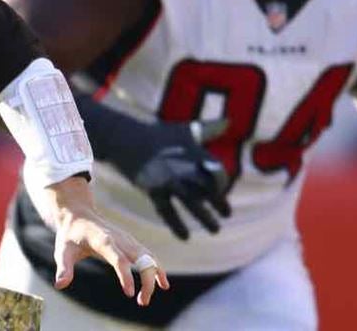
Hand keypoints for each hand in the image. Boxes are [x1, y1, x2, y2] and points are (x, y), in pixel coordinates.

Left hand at [47, 176, 169, 305]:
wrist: (78, 214)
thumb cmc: (70, 235)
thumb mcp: (62, 251)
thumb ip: (64, 268)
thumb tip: (59, 285)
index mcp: (102, 239)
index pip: (118, 258)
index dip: (125, 275)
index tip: (130, 293)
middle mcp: (120, 239)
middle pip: (141, 260)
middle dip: (146, 281)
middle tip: (142, 302)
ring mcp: (128, 239)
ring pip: (149, 258)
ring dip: (154, 278)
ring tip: (146, 299)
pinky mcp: (132, 242)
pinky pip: (149, 256)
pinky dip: (158, 269)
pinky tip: (163, 284)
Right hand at [115, 119, 231, 239]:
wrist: (126, 139)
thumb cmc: (158, 135)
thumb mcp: (185, 129)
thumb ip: (209, 128)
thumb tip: (230, 121)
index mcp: (194, 153)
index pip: (217, 173)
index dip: (222, 184)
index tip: (220, 192)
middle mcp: (184, 168)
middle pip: (209, 190)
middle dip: (219, 204)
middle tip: (226, 216)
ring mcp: (168, 180)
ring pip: (192, 203)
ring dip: (205, 218)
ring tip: (215, 230)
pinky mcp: (153, 190)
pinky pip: (168, 211)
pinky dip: (177, 225)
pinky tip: (185, 237)